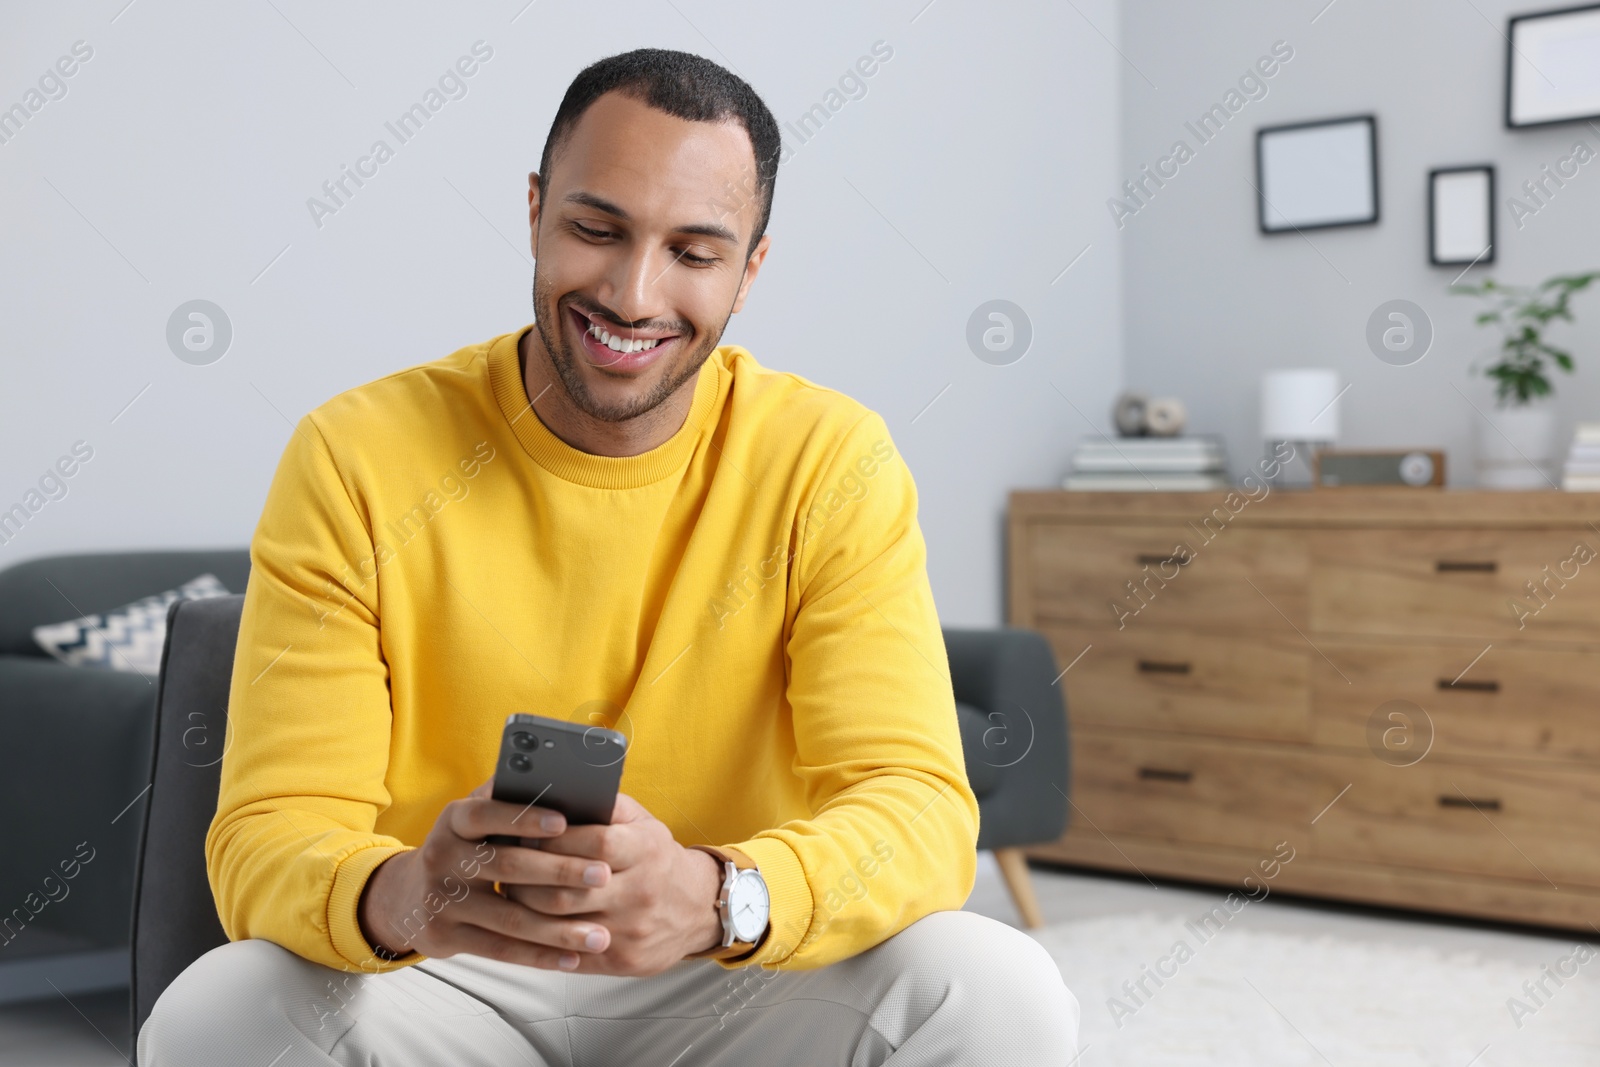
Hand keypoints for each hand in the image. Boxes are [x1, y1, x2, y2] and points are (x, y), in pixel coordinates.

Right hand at [356, 780, 615, 969]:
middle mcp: (443, 857)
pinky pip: (499, 949)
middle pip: (509, 866)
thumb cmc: (466, 848)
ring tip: (600, 934)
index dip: (525, 817)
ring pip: (510, 917)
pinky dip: (539, 956)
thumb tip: (561, 780)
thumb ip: (509, 798)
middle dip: (561, 871)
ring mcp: (442, 899)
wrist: (409, 896)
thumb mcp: (476, 818)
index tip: (565, 821)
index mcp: (454, 820)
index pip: (487, 814)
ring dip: (559, 929)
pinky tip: (572, 959)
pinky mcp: (445, 936)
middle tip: (604, 876)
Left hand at [505, 793, 723, 975]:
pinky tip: (524, 925)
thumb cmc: (657, 858)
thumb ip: (606, 806)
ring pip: (562, 924)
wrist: (696, 908)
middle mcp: (641, 891)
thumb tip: (560, 789)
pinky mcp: (622, 960)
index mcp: (646, 850)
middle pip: (569, 888)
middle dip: (529, 876)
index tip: (524, 832)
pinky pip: (570, 954)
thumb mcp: (643, 823)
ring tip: (509, 891)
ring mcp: (631, 930)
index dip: (553, 838)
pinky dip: (540, 940)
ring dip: (526, 908)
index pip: (594, 843)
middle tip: (504, 865)